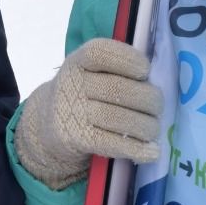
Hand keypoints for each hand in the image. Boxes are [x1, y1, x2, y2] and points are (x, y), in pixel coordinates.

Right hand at [15, 38, 162, 189]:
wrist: (48, 125)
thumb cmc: (84, 94)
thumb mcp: (91, 73)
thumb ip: (119, 71)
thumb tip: (155, 86)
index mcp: (78, 62)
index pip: (101, 53)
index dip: (129, 60)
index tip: (145, 72)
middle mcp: (71, 84)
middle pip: (119, 89)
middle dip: (149, 100)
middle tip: (157, 108)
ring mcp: (71, 112)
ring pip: (120, 118)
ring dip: (147, 127)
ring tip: (153, 130)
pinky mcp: (75, 138)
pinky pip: (113, 143)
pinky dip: (137, 148)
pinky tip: (151, 151)